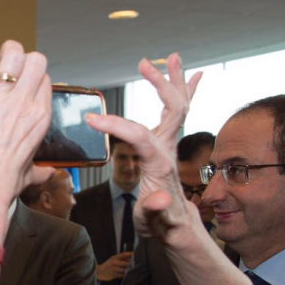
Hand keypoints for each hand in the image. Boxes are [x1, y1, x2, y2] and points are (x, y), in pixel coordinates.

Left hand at [0, 17, 53, 228]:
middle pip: (36, 61)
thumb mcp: (28, 176)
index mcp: (39, 118)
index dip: (34, 81)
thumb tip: (46, 174)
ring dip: (7, 52)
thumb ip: (39, 170)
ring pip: (13, 54)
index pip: (45, 81)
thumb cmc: (2, 187)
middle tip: (11, 69)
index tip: (23, 88)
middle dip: (25, 61)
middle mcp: (23, 102)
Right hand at [87, 55, 203, 249]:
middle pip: (173, 108)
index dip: (116, 125)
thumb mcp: (152, 222)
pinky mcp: (169, 144)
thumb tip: (161, 199)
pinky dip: (186, 91)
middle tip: (144, 64)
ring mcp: (170, 144)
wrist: (176, 227)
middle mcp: (168, 149)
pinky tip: (193, 75)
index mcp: (159, 164)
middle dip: (160, 84)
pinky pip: (180, 112)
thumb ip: (154, 210)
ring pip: (180, 105)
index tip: (91, 119)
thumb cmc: (160, 225)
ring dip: (176, 79)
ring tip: (175, 57)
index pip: (139, 136)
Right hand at [96, 252, 132, 281]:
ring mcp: (114, 269)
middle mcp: (114, 263)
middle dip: (132, 264)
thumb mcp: (112, 259)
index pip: (124, 254)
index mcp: (114, 257)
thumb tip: (131, 258)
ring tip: (134, 270)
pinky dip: (126, 275)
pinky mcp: (114, 275)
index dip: (130, 254)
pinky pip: (122, 275)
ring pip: (125, 270)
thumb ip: (120, 258)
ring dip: (130, 270)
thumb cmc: (108, 265)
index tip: (135, 254)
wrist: (99, 272)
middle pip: (126, 263)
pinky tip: (129, 275)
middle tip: (138, 265)